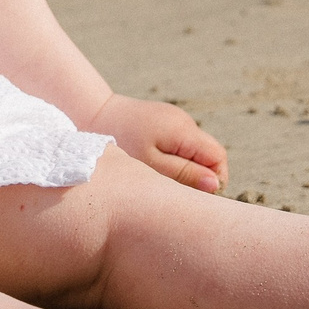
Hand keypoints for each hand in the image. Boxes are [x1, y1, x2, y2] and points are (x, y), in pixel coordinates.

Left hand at [87, 95, 226, 192]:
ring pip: (193, 150)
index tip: (194, 196)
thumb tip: (215, 185)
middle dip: (199, 176)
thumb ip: (184, 175)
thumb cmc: (118, 143)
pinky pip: (178, 144)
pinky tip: (151, 165)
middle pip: (208, 154)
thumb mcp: (151, 166)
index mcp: (183, 130)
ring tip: (159, 178)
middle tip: (175, 191)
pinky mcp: (161, 121)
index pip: (218, 157)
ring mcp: (172, 119)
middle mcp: (183, 121)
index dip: (214, 180)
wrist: (90, 112)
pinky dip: (172, 158)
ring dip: (184, 168)